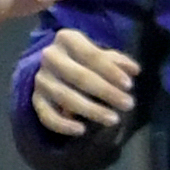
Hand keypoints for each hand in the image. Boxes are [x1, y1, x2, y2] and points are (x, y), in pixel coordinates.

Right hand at [27, 29, 141, 139]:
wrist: (54, 66)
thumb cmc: (85, 59)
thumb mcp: (101, 54)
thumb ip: (117, 61)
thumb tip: (134, 70)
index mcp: (67, 39)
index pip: (91, 55)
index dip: (110, 71)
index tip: (129, 85)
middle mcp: (50, 57)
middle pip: (79, 76)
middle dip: (105, 92)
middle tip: (128, 104)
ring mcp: (41, 79)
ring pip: (65, 96)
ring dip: (91, 110)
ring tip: (113, 119)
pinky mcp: (35, 99)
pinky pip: (46, 115)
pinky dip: (62, 125)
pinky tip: (81, 130)